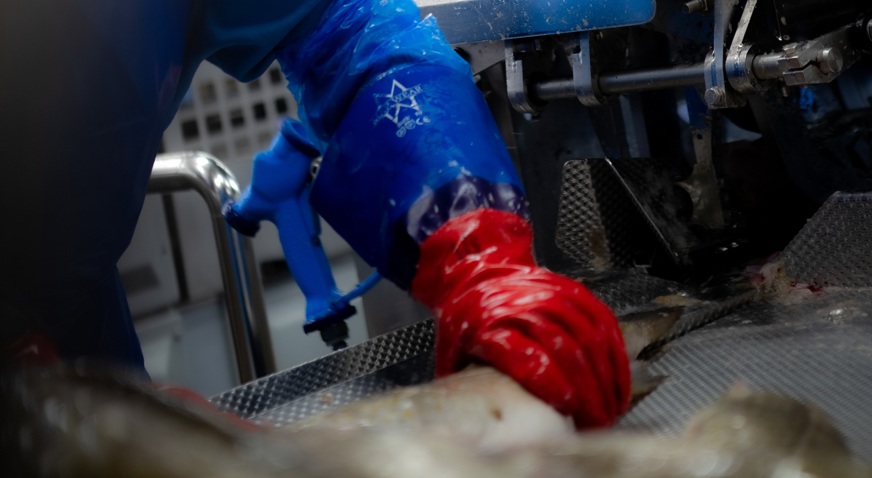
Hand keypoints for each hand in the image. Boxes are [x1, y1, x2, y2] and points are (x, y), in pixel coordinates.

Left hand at [411, 209, 630, 428]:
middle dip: (587, 391)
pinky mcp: (572, 289)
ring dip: (606, 378)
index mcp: (489, 323)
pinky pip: (603, 321)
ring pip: (589, 336)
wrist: (475, 274)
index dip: (550, 384)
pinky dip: (614, 354)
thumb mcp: (455, 354)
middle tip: (596, 421)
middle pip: (566, 349)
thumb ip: (475, 383)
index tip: (566, 408)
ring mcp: (551, 293)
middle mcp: (523, 305)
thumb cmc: (467, 322)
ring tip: (611, 409)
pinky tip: (618, 381)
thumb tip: (496, 424)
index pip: (525, 356)